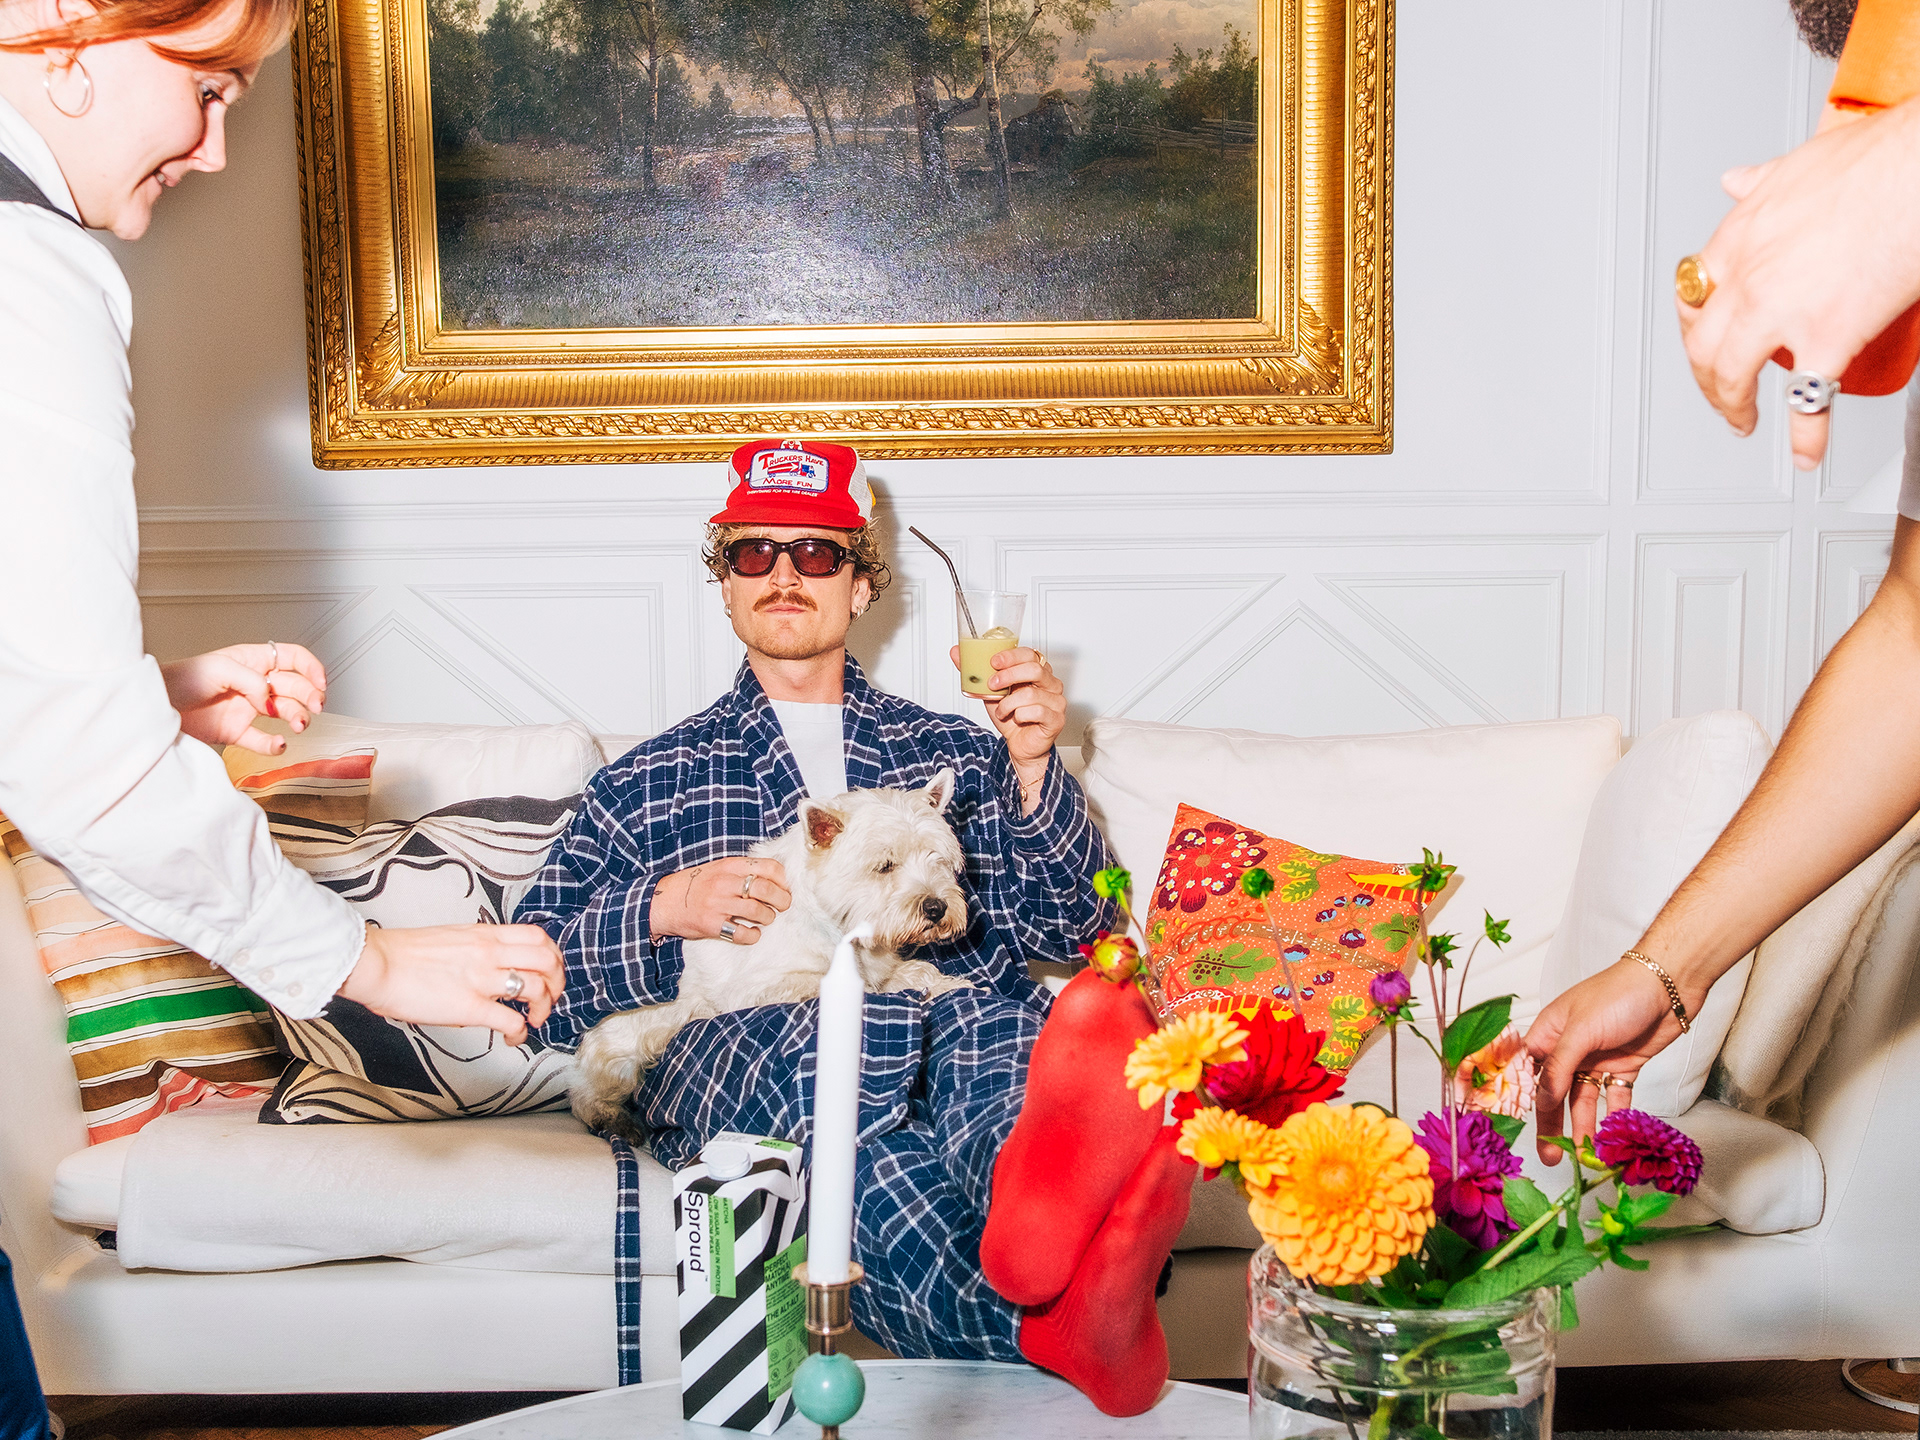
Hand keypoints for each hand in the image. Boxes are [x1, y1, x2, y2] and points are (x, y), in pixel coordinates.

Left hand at [160, 642, 326, 753]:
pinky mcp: (237, 733)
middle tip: (314, 707)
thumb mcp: (219, 668)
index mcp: (251, 661)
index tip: (321, 683)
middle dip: (309, 695)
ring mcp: (248, 709)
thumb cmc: (180, 680)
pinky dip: (274, 744)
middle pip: (295, 686)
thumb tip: (270, 699)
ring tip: (297, 726)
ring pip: (285, 712)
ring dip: (297, 718)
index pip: (291, 658)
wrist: (155, 708)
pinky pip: (263, 740)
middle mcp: (254, 684)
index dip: (311, 668)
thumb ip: (251, 680)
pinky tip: (278, 743)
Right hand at [340, 923, 564, 1044]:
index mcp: (485, 934)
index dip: (553, 957)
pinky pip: (511, 1020)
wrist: (375, 963)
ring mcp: (481, 979)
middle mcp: (489, 952)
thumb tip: (492, 967)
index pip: (538, 937)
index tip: (550, 972)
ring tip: (534, 1020)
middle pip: (547, 961)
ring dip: (544, 1008)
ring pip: (536, 988)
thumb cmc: (404, 954)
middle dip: (557, 983)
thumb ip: (478, 948)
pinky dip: (521, 1032)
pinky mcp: (469, 1007)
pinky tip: (514, 1038)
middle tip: (549, 999)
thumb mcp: (452, 938)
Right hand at [649, 856, 790, 944]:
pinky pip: (742, 933)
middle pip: (767, 889)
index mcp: (730, 865)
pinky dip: (753, 935)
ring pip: (758, 911)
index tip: (785, 888)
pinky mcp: (712, 924)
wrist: (663, 901)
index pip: (769, 867)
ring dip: (768, 917)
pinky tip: (753, 933)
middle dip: (782, 900)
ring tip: (766, 918)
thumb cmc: (695, 884)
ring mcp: (718, 904)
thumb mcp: (717, 868)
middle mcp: (725, 883)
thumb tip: (773, 878)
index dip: (783, 880)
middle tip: (783, 905)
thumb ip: (741, 870)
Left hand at [951, 644, 1064, 785]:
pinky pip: (1037, 711)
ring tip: (1002, 710)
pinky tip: (1016, 719)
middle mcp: (1051, 683)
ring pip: (1031, 693)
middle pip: (1034, 669)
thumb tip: (956, 652)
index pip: (1029, 654)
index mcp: (1038, 671)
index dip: (1011, 656)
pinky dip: (1019, 716)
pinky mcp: (1057, 718)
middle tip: (992, 684)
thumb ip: (976, 671)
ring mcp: (1057, 701)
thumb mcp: (989, 691)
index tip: (993, 662)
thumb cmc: (1010, 716)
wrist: (1019, 744)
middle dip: (1008, 675)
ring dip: (1008, 703)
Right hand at [1524, 957, 1701, 1163]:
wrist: (1670, 984)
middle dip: (1553, 1125)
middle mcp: (1570, 1048)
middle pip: (1555, 1093)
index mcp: (1549, 1033)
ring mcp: (1597, 1059)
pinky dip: (1614, 1116)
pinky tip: (1613, 1136)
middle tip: (1552, 1156)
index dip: (1520, 1099)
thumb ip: (1559, 1067)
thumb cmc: (1618, 995)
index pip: (1527, 1071)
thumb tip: (1541, 1099)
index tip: (1515, 1129)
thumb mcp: (1581, 1031)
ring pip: (1585, 1100)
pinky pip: (1615, 1097)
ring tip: (1586, 1156)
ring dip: (1585, 1126)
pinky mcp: (1624, 1067)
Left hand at [1678, 97, 1919, 469]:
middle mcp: (1749, 276)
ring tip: (1743, 423)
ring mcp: (1781, 310)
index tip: (1699, 336)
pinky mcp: (1826, 336)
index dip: (1693, 322)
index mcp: (1741, 235)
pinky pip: (1806, 400)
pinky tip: (1805, 455)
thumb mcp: (1800, 162)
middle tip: (1717, 394)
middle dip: (1704, 377)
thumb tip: (1736, 181)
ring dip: (1730, 407)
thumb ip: (1762, 180)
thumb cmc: (1881, 159)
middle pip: (1700, 343)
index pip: (1693, 291)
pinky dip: (1805, 436)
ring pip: (1729, 375)